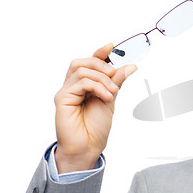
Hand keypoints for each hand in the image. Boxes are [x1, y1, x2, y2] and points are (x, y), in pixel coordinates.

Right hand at [53, 44, 136, 172]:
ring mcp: (67, 91)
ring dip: (102, 78)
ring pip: (81, 70)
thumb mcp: (111, 99)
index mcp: (86, 85)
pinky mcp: (62, 98)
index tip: (112, 46)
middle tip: (115, 75)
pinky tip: (106, 97)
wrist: (89, 147)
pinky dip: (97, 86)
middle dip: (101, 64)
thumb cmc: (96, 127)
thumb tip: (130, 66)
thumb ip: (117, 82)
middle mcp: (74, 86)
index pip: (90, 62)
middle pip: (82, 62)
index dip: (100, 53)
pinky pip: (80, 82)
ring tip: (112, 92)